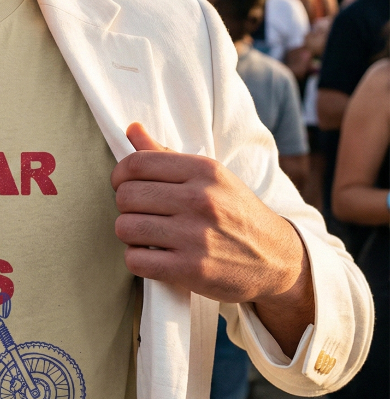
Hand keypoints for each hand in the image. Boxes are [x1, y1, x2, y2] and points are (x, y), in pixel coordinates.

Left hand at [111, 123, 313, 355]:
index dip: (119, 175)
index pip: (136, 164)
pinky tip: (151, 255)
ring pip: (126, 228)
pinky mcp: (192, 270)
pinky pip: (136, 260)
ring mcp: (196, 236)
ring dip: (129, 233)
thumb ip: (166, 154)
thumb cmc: (235, 212)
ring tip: (144, 234)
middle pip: (127, 196)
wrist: (278, 259)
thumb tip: (131, 129)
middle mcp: (201, 199)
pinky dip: (136, 259)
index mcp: (204, 170)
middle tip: (139, 213)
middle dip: (125, 206)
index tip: (123, 184)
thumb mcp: (210, 176)